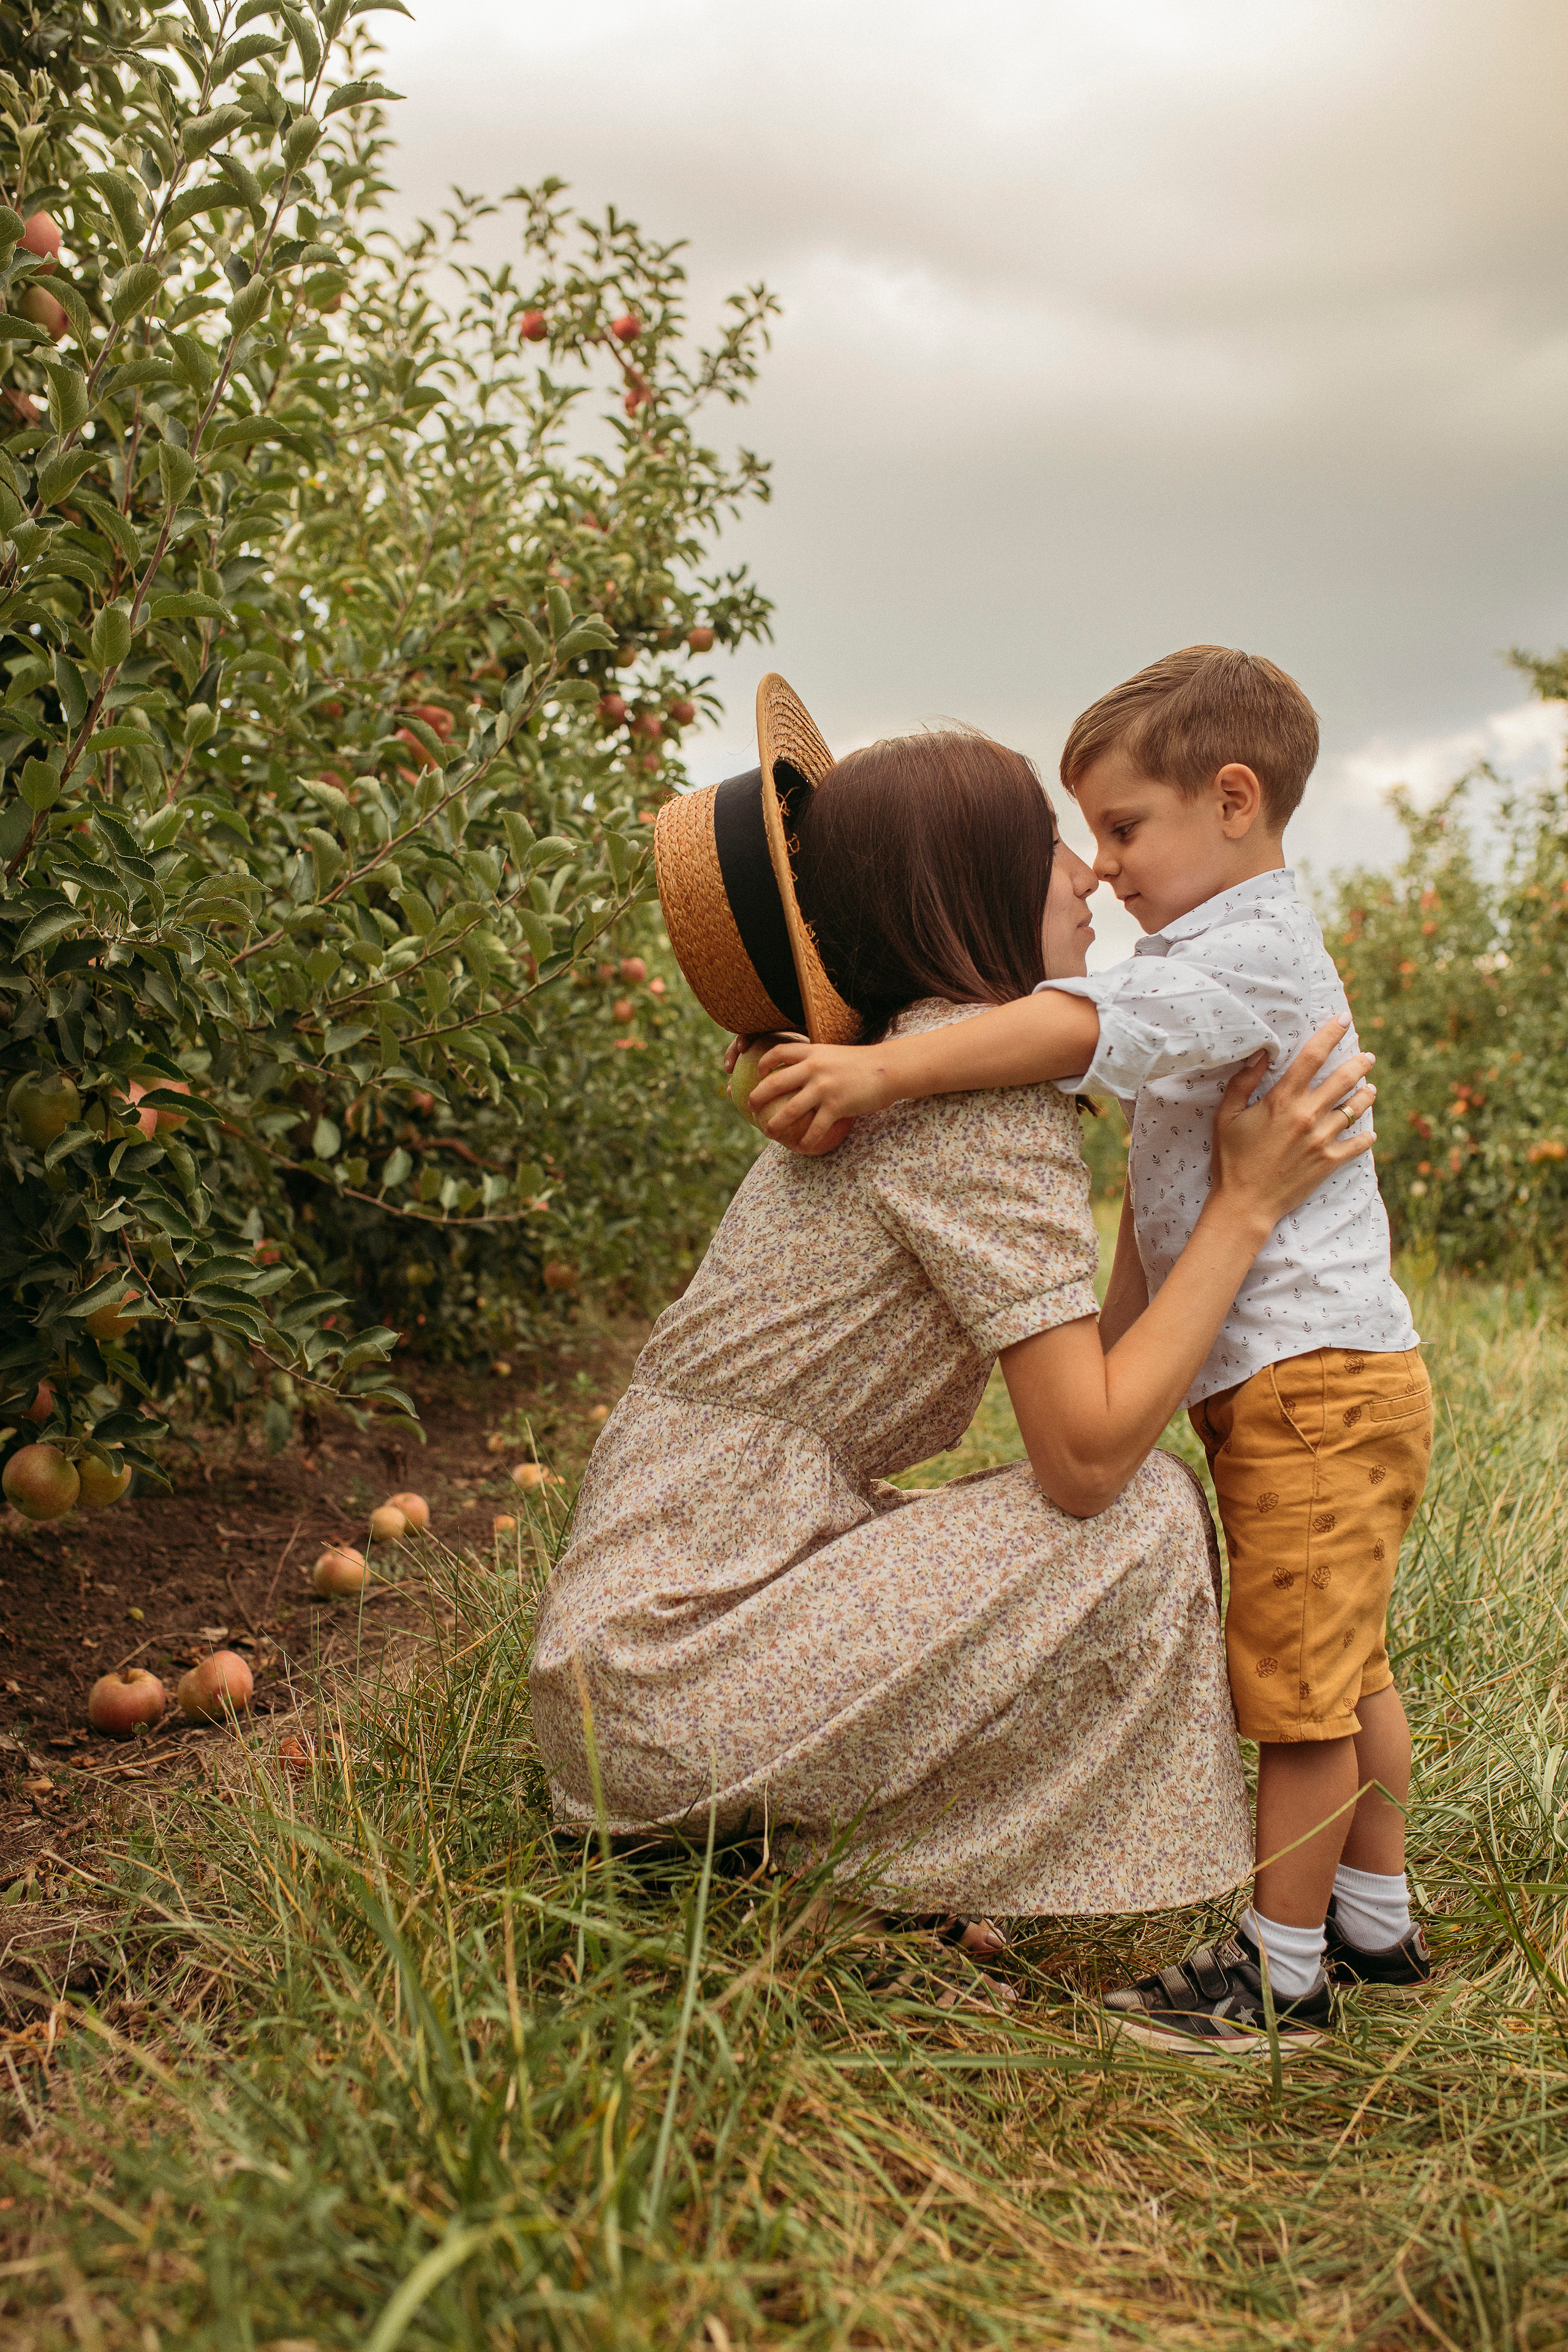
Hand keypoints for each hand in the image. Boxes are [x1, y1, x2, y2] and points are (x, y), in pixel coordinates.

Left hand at [749, 1038, 897, 1151]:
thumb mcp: (836, 1055)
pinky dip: (806, 1141)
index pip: (779, 1052)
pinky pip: (815, 1128)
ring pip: (789, 1110)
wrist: (890, 1069)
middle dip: (757, 1097)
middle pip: (775, 1083)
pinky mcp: (836, 1106)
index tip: (757, 1073)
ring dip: (775, 1124)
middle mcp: (814, 1068)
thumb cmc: (864, 1064)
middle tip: (749, 1107)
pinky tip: (801, 1147)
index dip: (764, 1062)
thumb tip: (803, 1073)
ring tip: (768, 1132)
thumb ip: (818, 1062)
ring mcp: (824, 1088)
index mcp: (813, 1052)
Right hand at [1212, 1019, 1375, 1231]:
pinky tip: (1369, 1132)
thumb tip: (1260, 1054)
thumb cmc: (1231, 1159)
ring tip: (1370, 1089)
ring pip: (1355, 1109)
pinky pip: (1358, 1144)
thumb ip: (1243, 1083)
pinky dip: (1366, 1137)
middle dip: (1360, 1063)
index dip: (1331, 1034)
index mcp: (1282, 1100)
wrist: (1245, 1204)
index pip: (1313, 1057)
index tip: (1344, 1020)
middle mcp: (1307, 1115)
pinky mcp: (1329, 1162)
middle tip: (1368, 1057)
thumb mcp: (1227, 1116)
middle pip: (1344, 1079)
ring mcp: (1322, 1139)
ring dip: (1365, 1095)